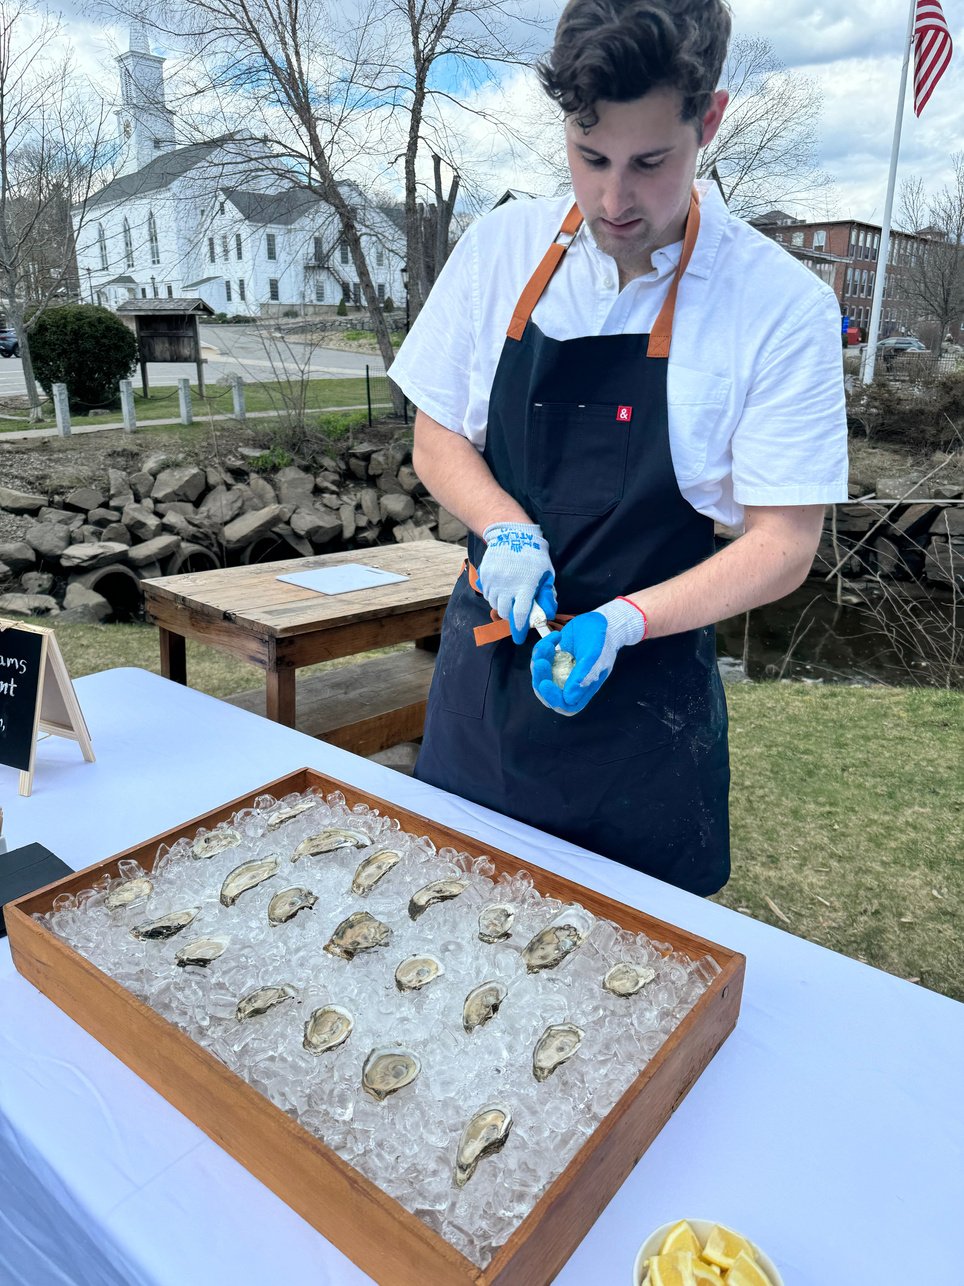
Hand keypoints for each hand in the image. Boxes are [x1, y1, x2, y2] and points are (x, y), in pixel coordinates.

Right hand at [477, 521, 556, 643]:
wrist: (512, 534)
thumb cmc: (534, 555)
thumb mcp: (547, 574)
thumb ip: (546, 595)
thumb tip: (546, 614)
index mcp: (525, 586)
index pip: (521, 615)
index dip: (520, 630)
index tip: (520, 639)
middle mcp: (507, 586)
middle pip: (505, 613)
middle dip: (511, 617)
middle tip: (517, 612)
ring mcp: (494, 581)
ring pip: (495, 604)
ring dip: (503, 605)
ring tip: (511, 595)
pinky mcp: (485, 576)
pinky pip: (488, 594)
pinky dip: (495, 596)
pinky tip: (503, 586)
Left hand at [530, 598, 645, 714]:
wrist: (601, 621)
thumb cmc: (602, 640)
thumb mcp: (593, 656)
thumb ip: (582, 677)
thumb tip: (569, 698)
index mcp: (584, 688)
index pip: (565, 705)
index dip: (553, 698)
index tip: (545, 683)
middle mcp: (571, 683)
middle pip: (548, 692)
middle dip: (541, 677)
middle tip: (540, 661)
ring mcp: (561, 671)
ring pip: (540, 675)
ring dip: (540, 659)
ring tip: (549, 644)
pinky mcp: (554, 659)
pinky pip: (540, 659)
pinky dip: (542, 648)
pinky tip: (555, 637)